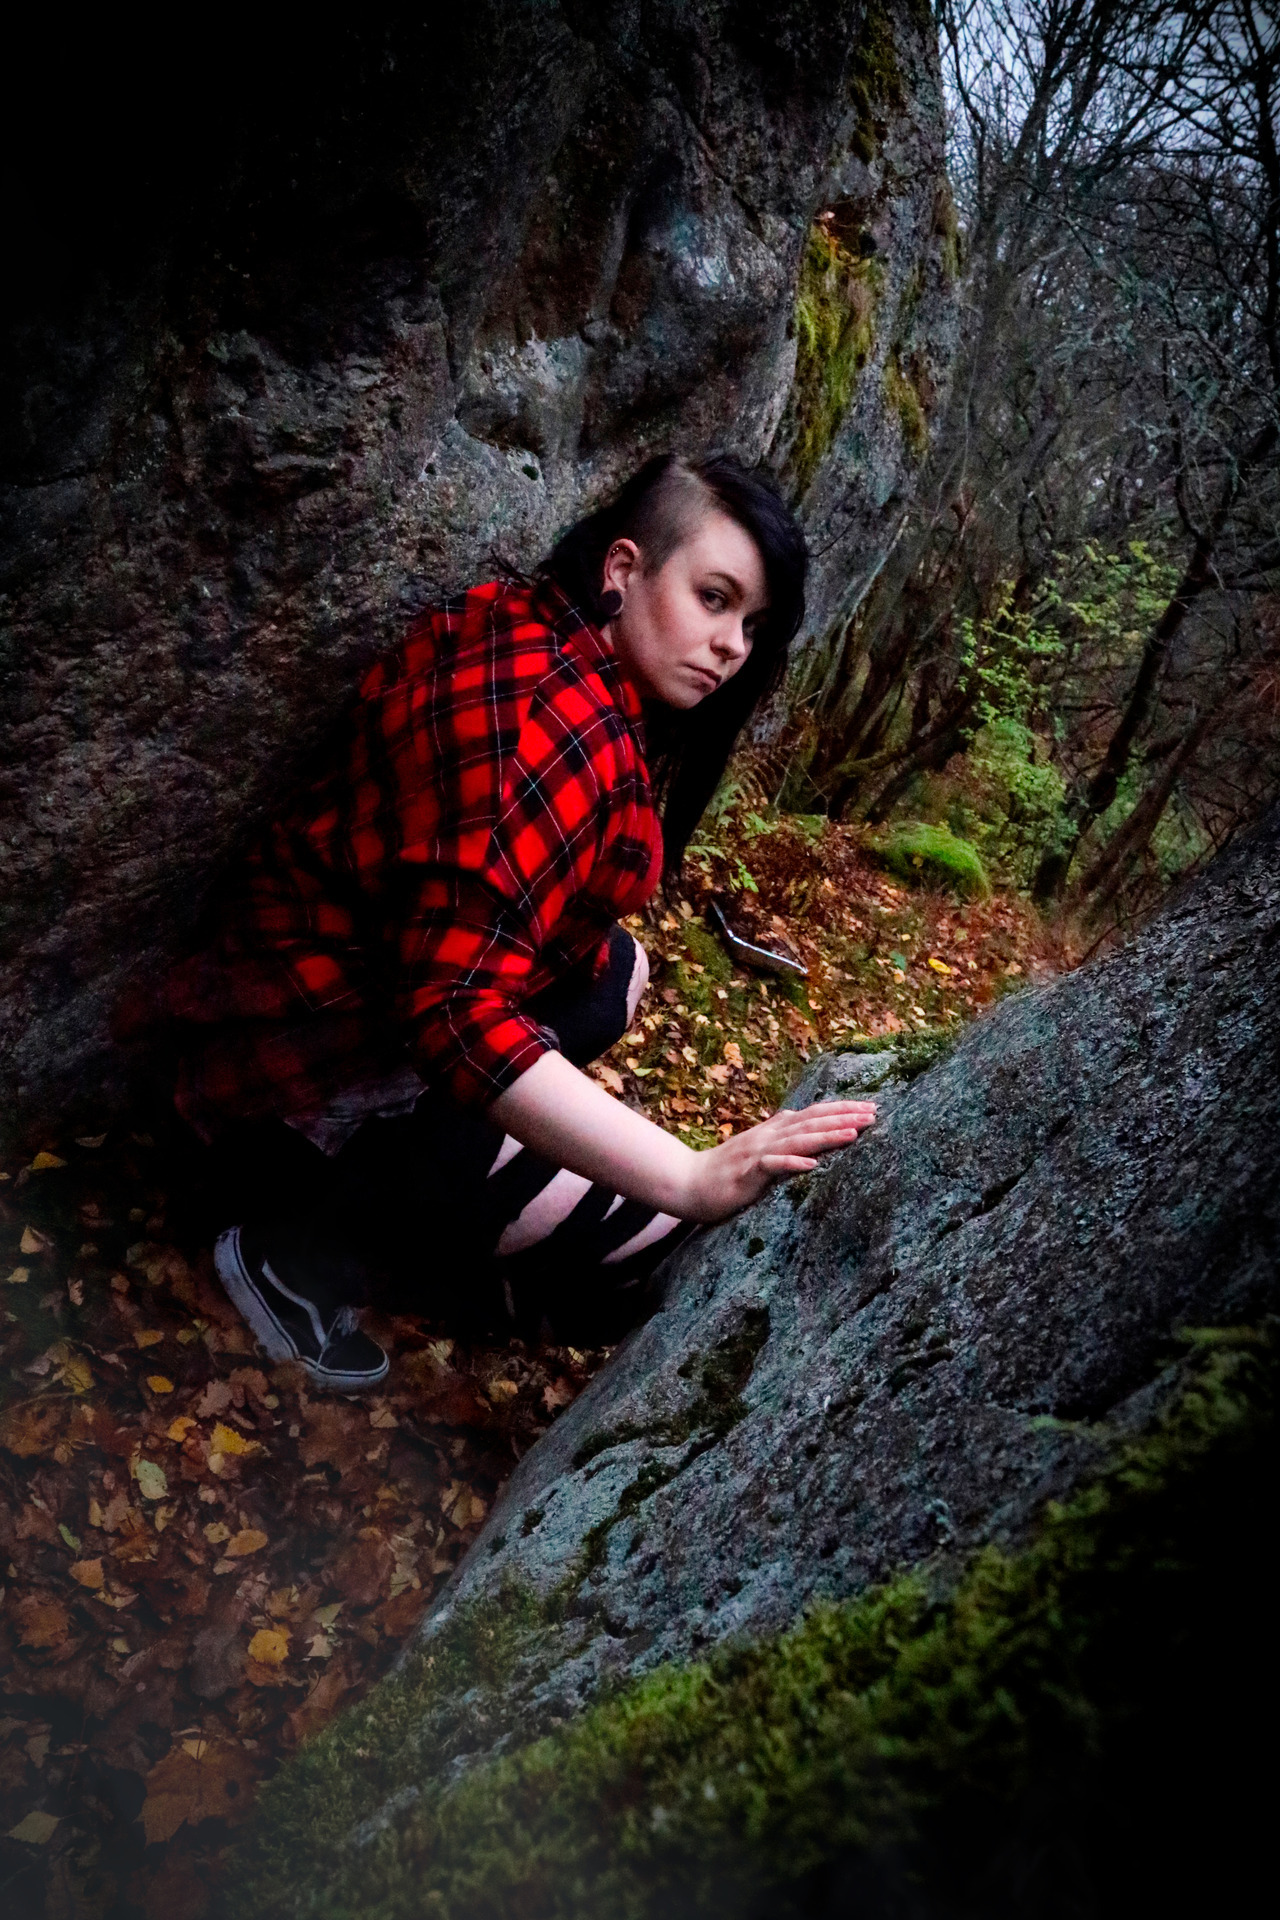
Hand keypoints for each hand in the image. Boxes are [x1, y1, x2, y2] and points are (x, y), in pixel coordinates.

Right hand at [678, 1099, 876, 1222]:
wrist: (690, 1181)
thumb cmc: (727, 1169)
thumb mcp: (759, 1147)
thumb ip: (780, 1133)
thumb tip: (800, 1117)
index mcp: (775, 1130)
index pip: (814, 1114)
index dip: (842, 1109)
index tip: (871, 1107)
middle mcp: (769, 1135)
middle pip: (811, 1122)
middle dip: (844, 1117)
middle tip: (873, 1114)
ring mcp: (757, 1152)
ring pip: (797, 1141)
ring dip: (826, 1136)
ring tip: (854, 1133)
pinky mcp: (746, 1173)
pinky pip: (772, 1167)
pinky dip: (792, 1164)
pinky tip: (812, 1166)